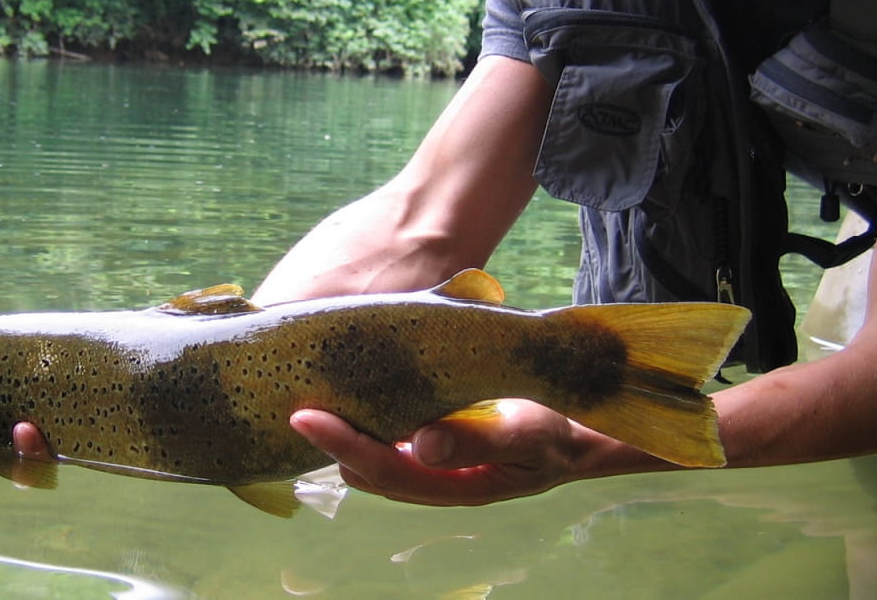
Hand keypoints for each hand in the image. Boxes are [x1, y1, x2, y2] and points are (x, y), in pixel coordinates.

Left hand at [289, 399, 577, 505]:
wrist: (581, 435)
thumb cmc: (556, 433)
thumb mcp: (528, 434)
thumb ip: (479, 442)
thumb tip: (423, 445)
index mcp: (456, 485)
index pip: (386, 471)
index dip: (343, 446)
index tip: (305, 417)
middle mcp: (437, 480)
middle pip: (368, 471)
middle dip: (331, 441)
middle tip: (295, 401)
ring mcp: (435, 464)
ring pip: (374, 458)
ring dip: (345, 434)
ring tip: (313, 394)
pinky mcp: (436, 441)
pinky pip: (390, 438)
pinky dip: (368, 420)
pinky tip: (353, 392)